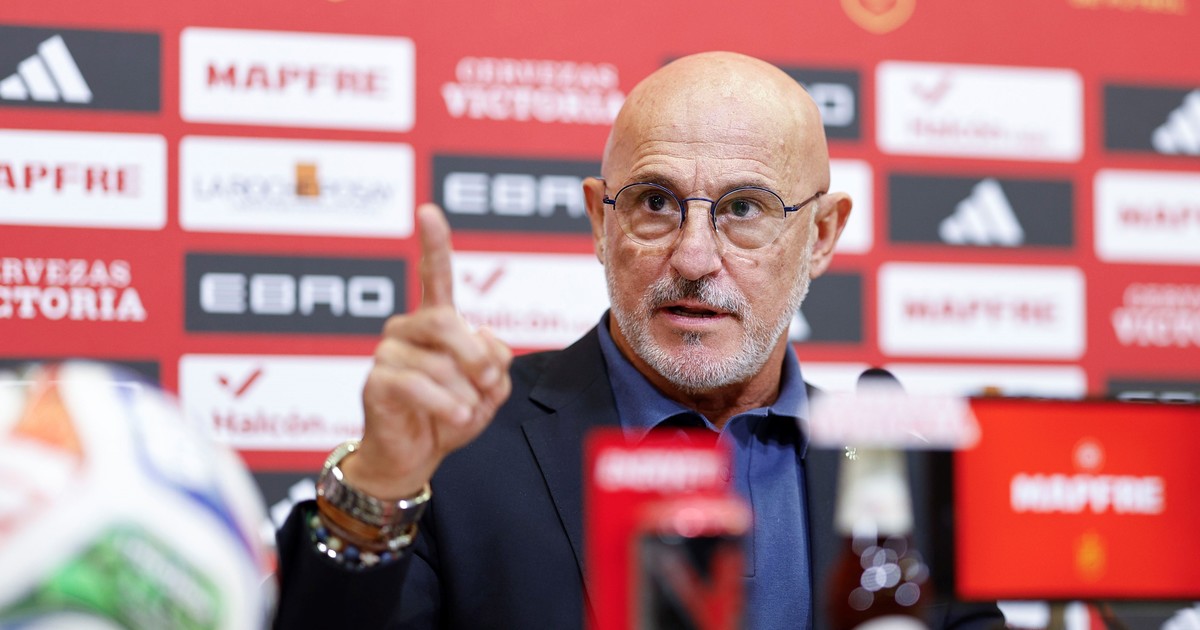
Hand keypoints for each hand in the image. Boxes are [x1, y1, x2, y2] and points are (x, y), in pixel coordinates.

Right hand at [343, 203, 512, 499]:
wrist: (414, 456)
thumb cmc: (449, 415)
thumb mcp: (488, 388)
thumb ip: (495, 360)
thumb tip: (485, 345)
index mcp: (435, 322)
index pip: (435, 275)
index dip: (433, 243)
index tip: (429, 212)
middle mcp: (406, 328)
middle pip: (449, 323)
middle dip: (478, 359)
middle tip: (489, 385)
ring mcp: (387, 352)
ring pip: (441, 363)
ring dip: (466, 395)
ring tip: (464, 414)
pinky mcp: (376, 381)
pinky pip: (420, 386)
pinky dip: (447, 406)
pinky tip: (454, 419)